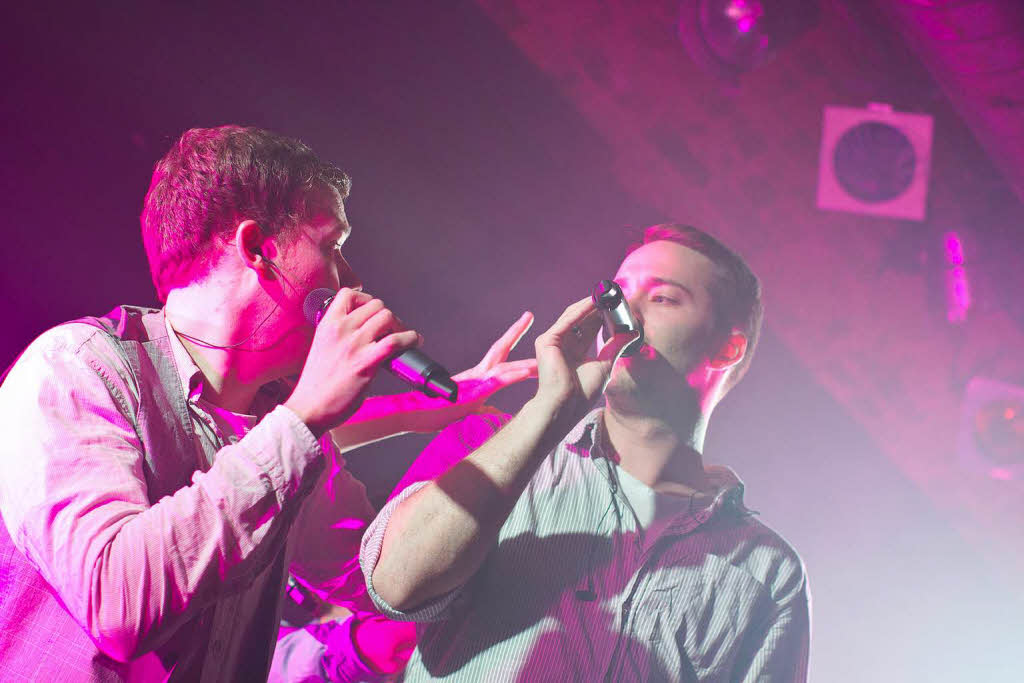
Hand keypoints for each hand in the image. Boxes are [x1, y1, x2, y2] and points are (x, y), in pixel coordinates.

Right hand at [284, 288, 420, 436]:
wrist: (310, 407)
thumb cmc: (316, 383)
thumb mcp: (321, 347)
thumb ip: (337, 334)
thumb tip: (362, 330)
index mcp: (327, 324)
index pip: (348, 294)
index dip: (365, 299)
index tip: (372, 311)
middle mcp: (341, 330)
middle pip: (375, 305)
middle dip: (387, 315)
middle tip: (391, 329)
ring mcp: (354, 344)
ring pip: (387, 317)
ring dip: (399, 326)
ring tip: (401, 337)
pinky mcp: (366, 362)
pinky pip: (395, 341)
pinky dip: (409, 338)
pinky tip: (413, 342)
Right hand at [402, 312, 537, 432]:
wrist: (414, 414)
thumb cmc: (434, 414)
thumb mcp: (467, 411)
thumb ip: (484, 410)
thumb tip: (497, 412)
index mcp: (477, 377)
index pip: (499, 355)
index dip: (512, 340)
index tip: (527, 329)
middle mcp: (477, 375)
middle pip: (501, 348)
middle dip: (516, 331)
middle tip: (529, 315)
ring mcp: (476, 382)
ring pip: (505, 366)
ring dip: (527, 361)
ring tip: (546, 351)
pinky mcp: (474, 393)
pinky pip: (498, 382)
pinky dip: (514, 375)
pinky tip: (529, 371)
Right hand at [532, 297, 630, 420]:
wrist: (566, 407)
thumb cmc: (582, 393)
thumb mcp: (605, 365)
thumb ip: (615, 346)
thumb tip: (631, 333)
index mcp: (574, 353)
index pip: (590, 328)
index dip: (603, 316)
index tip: (617, 306)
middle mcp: (562, 345)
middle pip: (582, 320)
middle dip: (597, 307)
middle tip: (612, 294)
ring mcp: (553, 342)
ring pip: (574, 316)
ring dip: (590, 305)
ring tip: (606, 294)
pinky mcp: (547, 341)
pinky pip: (567, 321)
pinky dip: (581, 310)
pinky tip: (594, 301)